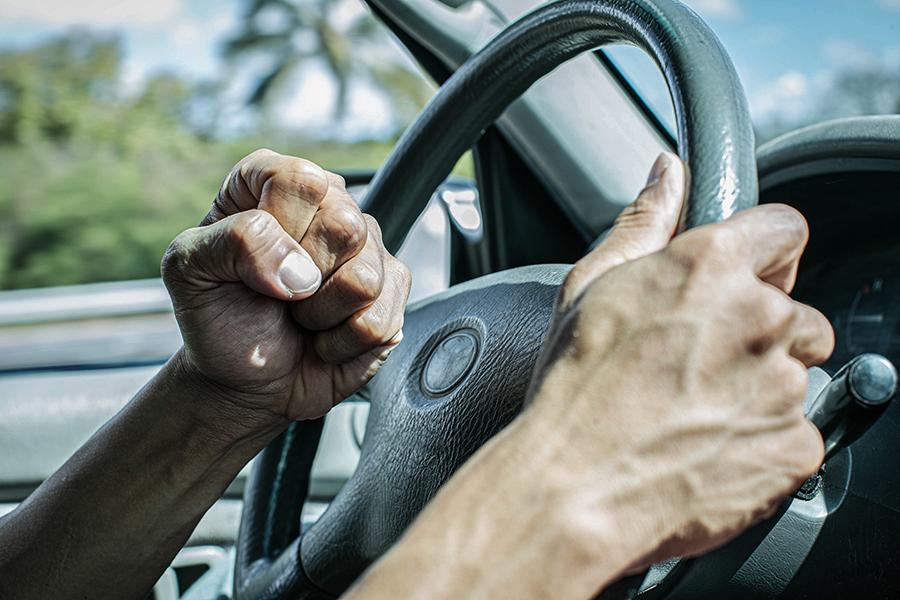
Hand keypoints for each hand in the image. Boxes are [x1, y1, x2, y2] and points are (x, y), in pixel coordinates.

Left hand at [161, 149, 410, 427]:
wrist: (245, 381)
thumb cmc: (218, 318)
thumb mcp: (190, 270)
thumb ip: (233, 241)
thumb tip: (301, 271)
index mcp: (273, 183)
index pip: (302, 181)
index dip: (281, 227)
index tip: (252, 263)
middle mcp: (327, 206)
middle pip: (344, 225)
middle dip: (303, 279)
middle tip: (279, 296)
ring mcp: (366, 249)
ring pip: (366, 277)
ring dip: (322, 315)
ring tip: (302, 318)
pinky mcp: (392, 291)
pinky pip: (382, 318)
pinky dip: (343, 343)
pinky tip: (326, 338)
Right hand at [523, 152, 833, 567]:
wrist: (574, 488)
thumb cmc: (573, 390)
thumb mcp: (591, 287)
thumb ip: (644, 221)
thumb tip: (669, 172)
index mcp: (711, 267)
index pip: (786, 229)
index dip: (764, 254)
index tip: (746, 278)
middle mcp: (760, 317)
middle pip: (794, 309)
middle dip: (759, 330)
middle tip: (697, 362)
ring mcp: (784, 384)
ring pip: (795, 373)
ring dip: (759, 387)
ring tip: (693, 411)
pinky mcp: (795, 445)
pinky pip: (797, 433)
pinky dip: (763, 440)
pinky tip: (708, 447)